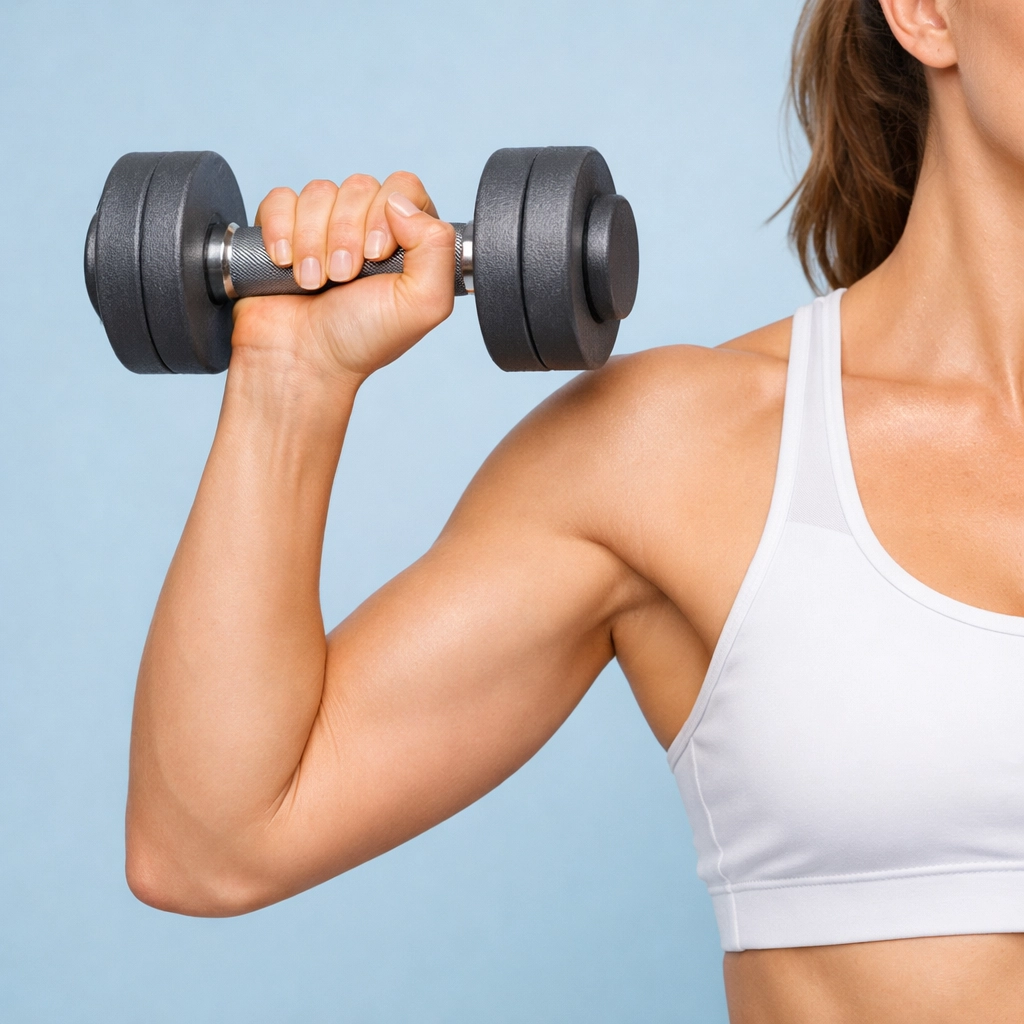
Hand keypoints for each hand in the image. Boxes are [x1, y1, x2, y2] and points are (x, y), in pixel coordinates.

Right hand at [230, 172, 455, 383]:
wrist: (304, 361)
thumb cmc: (363, 339)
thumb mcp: (424, 303)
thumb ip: (437, 247)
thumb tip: (400, 202)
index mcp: (407, 240)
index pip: (404, 188)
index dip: (387, 214)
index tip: (376, 255)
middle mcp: (367, 227)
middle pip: (360, 187)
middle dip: (347, 234)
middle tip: (343, 278)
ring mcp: (324, 226)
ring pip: (319, 192)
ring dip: (314, 241)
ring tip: (315, 282)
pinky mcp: (283, 229)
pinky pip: (281, 199)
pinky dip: (281, 229)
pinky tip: (285, 263)